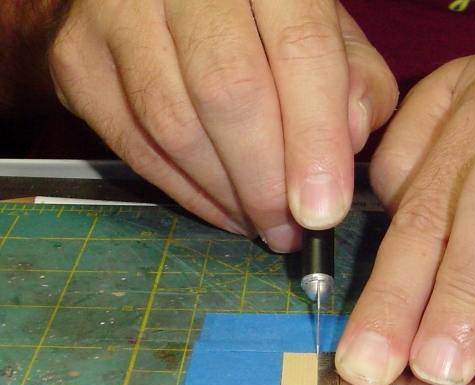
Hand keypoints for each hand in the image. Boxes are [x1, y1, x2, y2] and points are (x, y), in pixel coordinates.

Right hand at [48, 0, 396, 247]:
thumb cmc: (260, 15)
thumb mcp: (324, 28)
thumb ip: (354, 78)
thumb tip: (349, 140)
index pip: (299, 49)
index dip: (316, 138)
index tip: (325, 210)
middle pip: (228, 92)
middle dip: (266, 181)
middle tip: (290, 230)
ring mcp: (116, 13)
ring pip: (174, 126)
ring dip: (226, 195)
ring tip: (262, 224)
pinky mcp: (76, 58)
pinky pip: (132, 146)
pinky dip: (185, 193)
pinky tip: (223, 211)